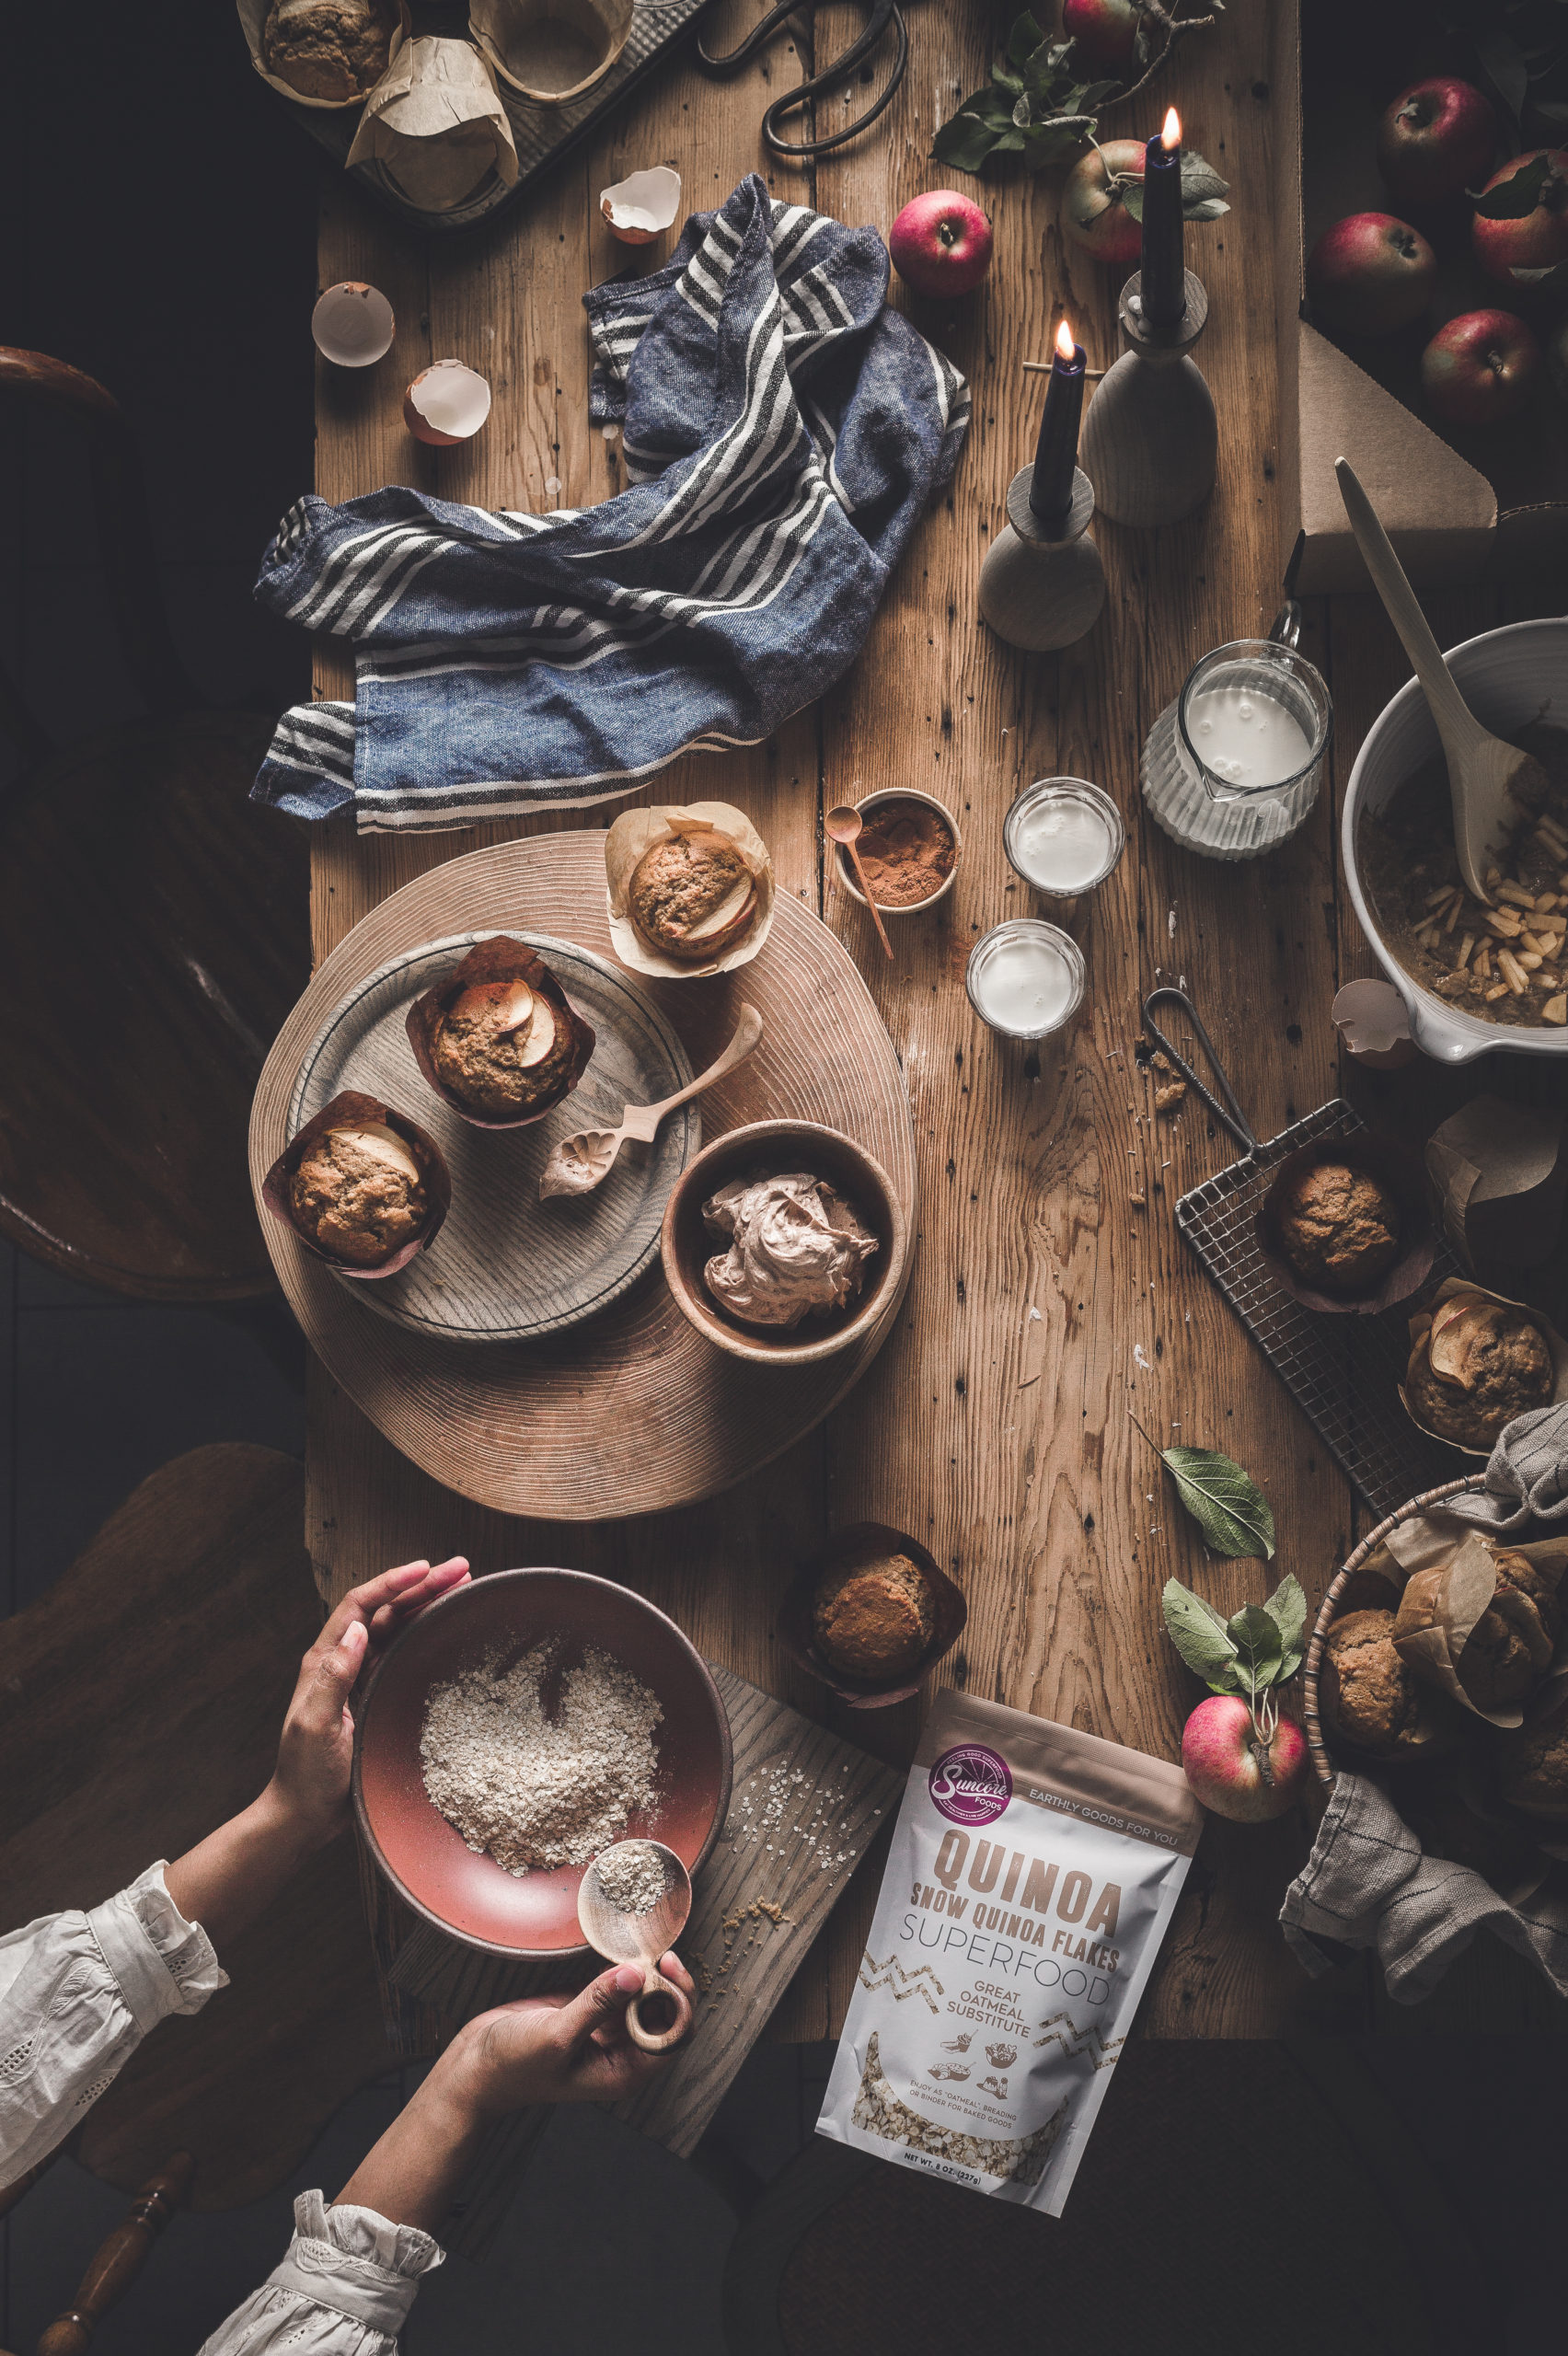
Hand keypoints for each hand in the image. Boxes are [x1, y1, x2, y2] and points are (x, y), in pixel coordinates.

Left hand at [266, 1557, 470, 1848]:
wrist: (306, 1815)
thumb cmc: (305, 1774)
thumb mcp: (315, 1726)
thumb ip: (334, 1678)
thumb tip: (359, 1630)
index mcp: (325, 1660)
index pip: (360, 1606)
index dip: (392, 1582)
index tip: (425, 1567)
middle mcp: (345, 1662)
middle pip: (386, 1611)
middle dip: (422, 1586)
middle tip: (461, 1569)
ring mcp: (363, 1679)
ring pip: (399, 1629)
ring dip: (428, 1605)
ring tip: (462, 1588)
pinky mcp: (378, 1697)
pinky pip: (405, 1656)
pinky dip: (427, 1636)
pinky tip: (447, 1630)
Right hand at [333, 1955, 694, 2232]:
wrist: (474, 2067)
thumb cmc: (511, 2067)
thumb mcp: (555, 2035)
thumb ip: (597, 2004)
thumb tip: (636, 1972)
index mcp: (624, 2072)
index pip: (673, 2035)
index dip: (678, 2000)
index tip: (665, 1966)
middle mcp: (623, 2053)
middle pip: (666, 2014)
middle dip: (664, 1982)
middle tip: (650, 1952)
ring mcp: (607, 2032)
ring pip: (646, 1998)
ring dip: (646, 1974)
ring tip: (637, 1947)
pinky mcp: (591, 2011)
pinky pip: (620, 1988)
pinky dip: (624, 1971)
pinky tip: (619, 1953)